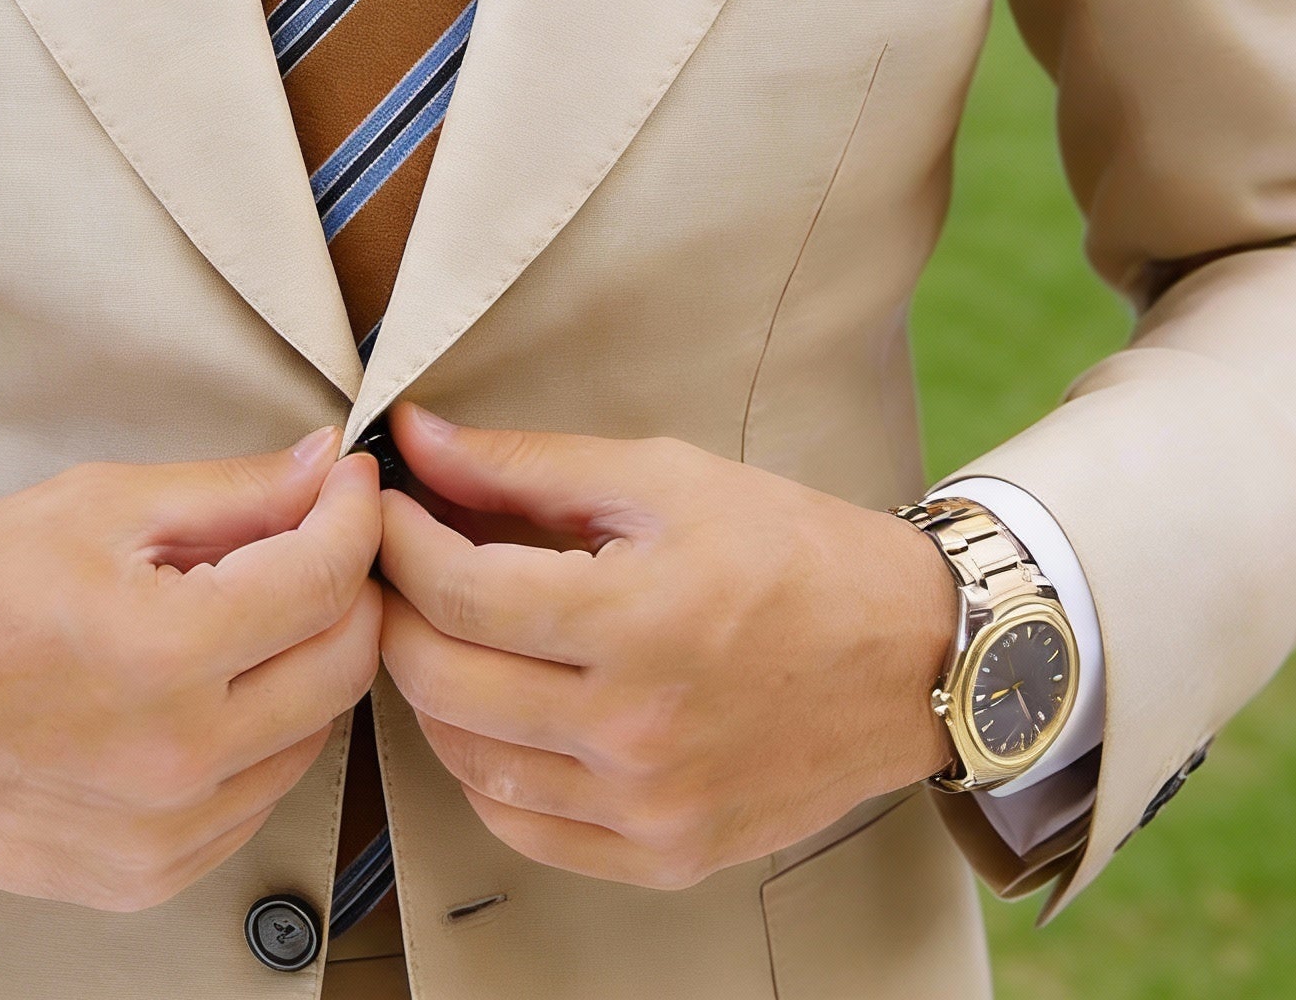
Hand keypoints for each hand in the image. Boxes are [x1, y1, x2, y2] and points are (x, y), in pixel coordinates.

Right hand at [0, 431, 382, 909]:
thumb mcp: (97, 506)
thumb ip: (231, 492)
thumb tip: (324, 468)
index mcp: (161, 655)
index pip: (325, 580)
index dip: (354, 516)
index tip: (349, 485)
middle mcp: (174, 760)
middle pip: (344, 664)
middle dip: (347, 586)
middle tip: (314, 539)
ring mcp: (165, 834)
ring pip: (313, 734)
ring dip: (304, 662)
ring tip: (243, 612)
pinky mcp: (149, 875)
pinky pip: (258, 796)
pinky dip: (259, 734)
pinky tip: (208, 687)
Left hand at [377, 405, 954, 889]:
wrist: (911, 656)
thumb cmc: (791, 551)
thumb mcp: (661, 477)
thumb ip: (525, 464)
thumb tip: (418, 439)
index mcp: (638, 620)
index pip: (458, 592)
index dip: (398, 540)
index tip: (384, 505)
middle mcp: (637, 729)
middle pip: (442, 679)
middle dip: (396, 608)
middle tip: (396, 563)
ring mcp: (649, 806)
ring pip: (466, 760)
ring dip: (429, 688)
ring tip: (442, 628)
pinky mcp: (664, 855)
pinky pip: (521, 827)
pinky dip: (482, 768)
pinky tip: (493, 709)